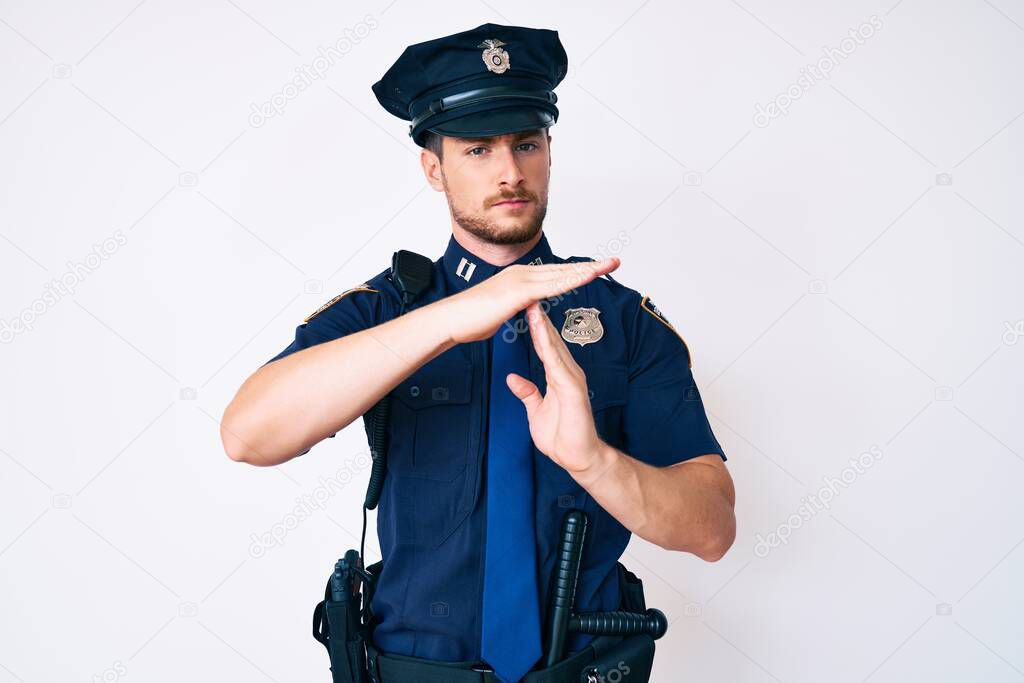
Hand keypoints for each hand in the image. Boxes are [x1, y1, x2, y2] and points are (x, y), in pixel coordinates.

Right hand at [438, 258, 619, 344]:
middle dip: (590, 265)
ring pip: (561, 274)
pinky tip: (587, 278)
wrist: (450, 321)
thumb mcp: (499, 311)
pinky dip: (572, 281)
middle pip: (563, 269)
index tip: (596, 270)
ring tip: (608, 266)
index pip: (554, 274)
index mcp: (519, 278)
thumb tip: (520, 309)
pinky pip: (552, 286)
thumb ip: (513, 307)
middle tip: (613, 261)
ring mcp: (520, 280)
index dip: (576, 271)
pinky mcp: (518, 292)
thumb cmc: (469, 320)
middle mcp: (522, 274)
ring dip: (587, 270)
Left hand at [505, 301, 609, 479]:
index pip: (544, 345)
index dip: (534, 326)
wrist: (579, 458)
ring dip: (543, 327)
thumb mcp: (536, 411)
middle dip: (539, 317)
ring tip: (533, 306)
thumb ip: (528, 393)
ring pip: (555, 347)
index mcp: (558, 375)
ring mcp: (571, 379)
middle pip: (551, 340)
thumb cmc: (562, 436)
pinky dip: (550, 348)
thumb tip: (512, 379)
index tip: (522, 307)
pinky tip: (542, 334)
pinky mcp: (573, 389)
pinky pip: (558, 365)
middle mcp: (567, 372)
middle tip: (528, 293)